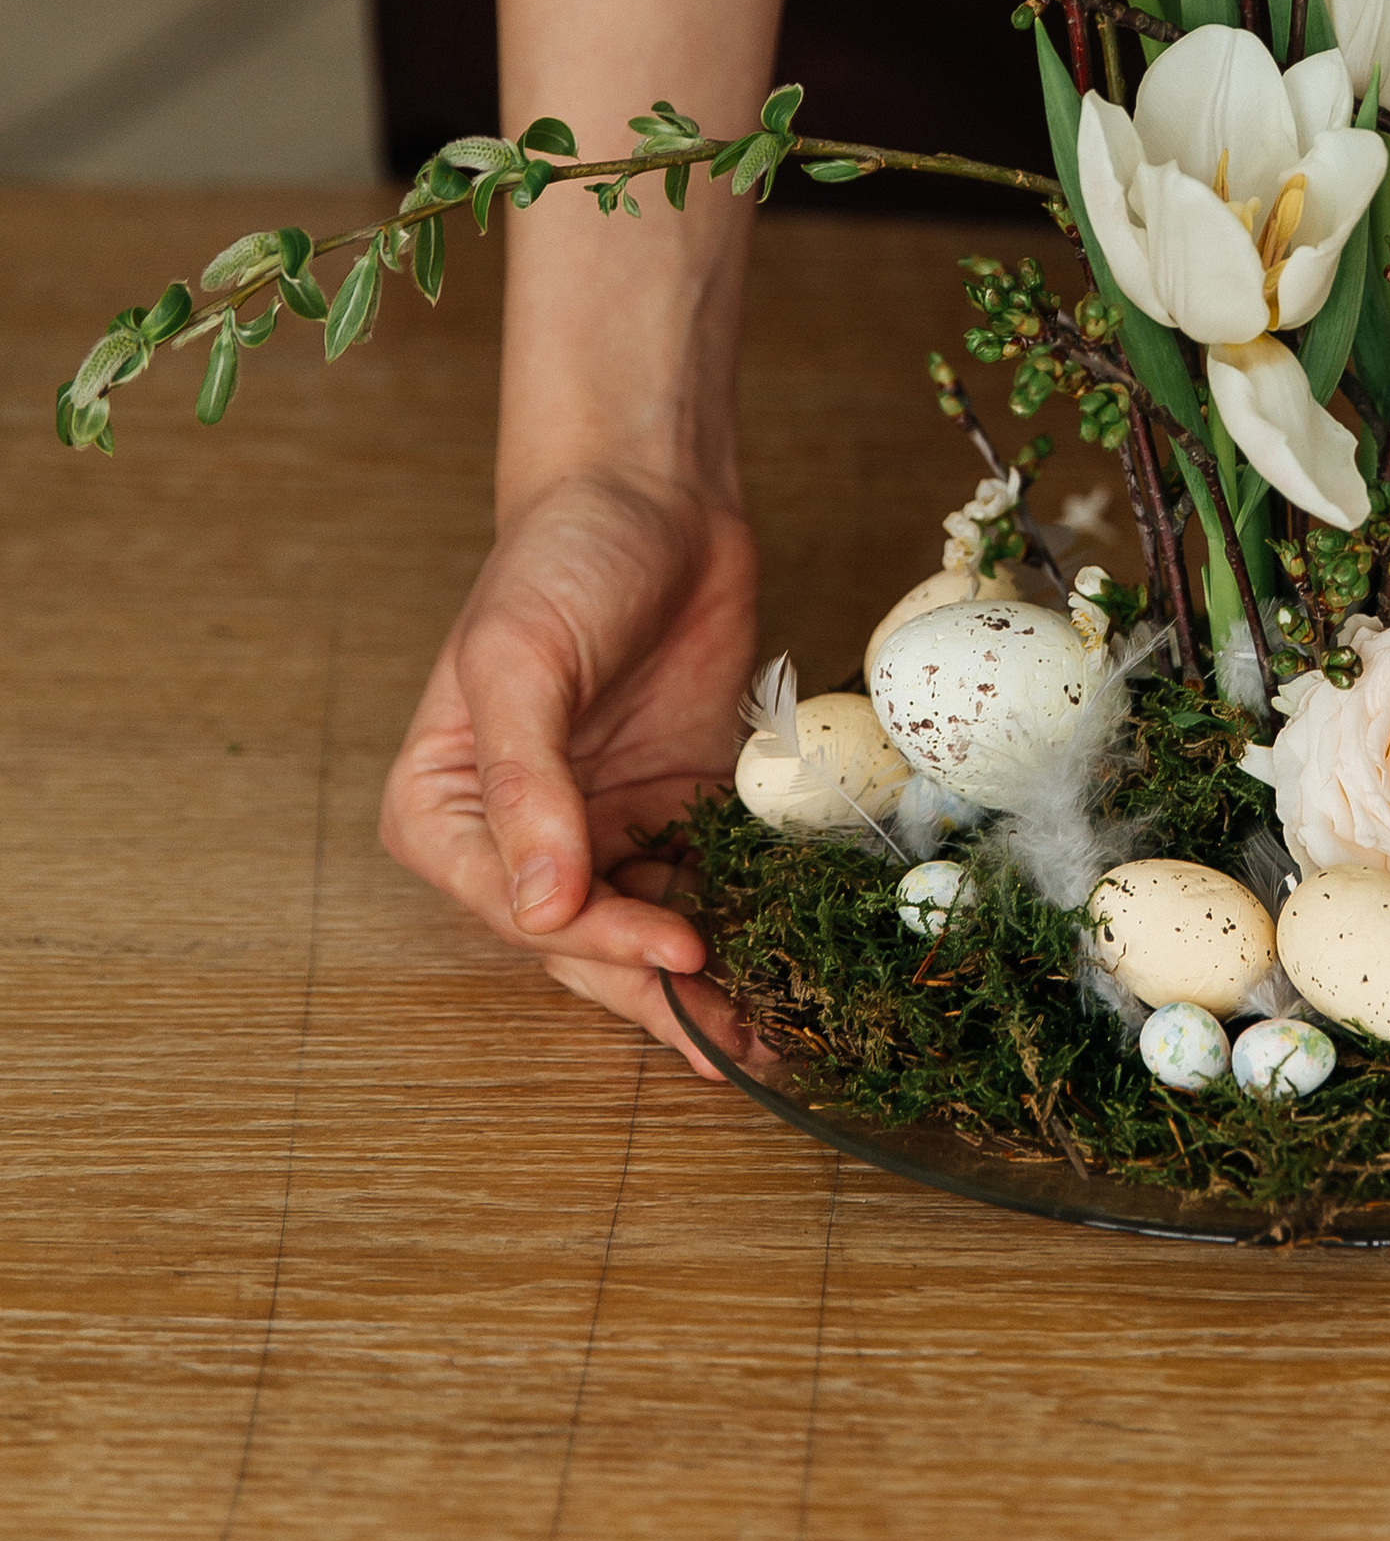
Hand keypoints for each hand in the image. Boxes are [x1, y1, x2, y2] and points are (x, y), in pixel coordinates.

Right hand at [381, 463, 760, 1074]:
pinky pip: (706, 885)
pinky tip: (792, 967)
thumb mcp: (520, 660)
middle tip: (736, 1046)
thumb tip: (540, 909)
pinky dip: (745, 926)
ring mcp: (605, 827)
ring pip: (647, 934)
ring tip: (772, 1041)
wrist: (654, 494)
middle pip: (584, 943)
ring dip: (705, 989)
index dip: (597, 941)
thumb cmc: (561, 559)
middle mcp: (521, 838)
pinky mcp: (678, 809)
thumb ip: (526, 786)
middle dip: (656, 998)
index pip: (521, 909)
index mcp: (445, 811)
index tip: (679, 949)